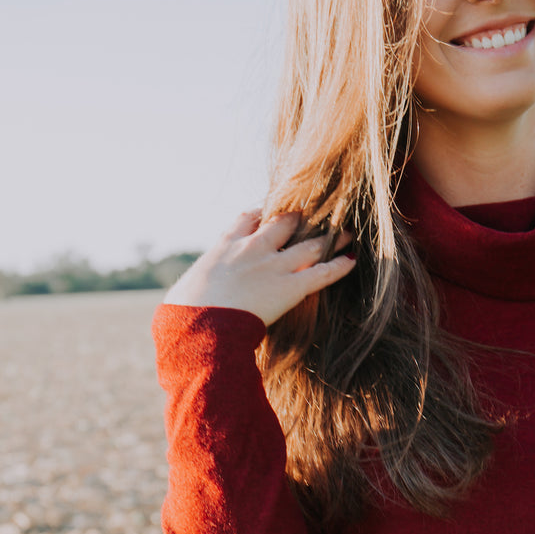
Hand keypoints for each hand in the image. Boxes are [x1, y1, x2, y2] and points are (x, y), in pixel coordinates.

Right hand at [162, 209, 356, 326]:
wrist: (198, 323)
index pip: (249, 218)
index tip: (274, 210)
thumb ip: (195, 288)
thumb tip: (182, 303)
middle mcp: (252, 248)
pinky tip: (352, 258)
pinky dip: (339, 265)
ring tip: (347, 231)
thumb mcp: (184, 292)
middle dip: (301, 217)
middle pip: (283, 221)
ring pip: (308, 243)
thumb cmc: (183, 313)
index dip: (265, 213)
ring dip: (330, 237)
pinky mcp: (289, 288)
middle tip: (316, 214)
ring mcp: (273, 266)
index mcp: (225, 245)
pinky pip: (321, 272)